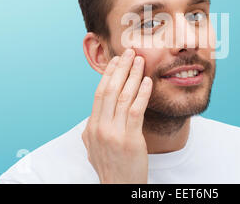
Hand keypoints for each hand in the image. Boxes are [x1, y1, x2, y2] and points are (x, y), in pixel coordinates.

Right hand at [82, 48, 152, 183]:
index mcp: (91, 127)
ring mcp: (114, 134)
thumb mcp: (95, 146)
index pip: (100, 93)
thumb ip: (95, 127)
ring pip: (123, 97)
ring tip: (140, 60)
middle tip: (129, 52)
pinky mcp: (130, 140)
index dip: (108, 74)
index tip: (116, 60)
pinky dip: (142, 93)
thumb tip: (97, 111)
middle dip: (120, 68)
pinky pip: (136, 111)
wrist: (119, 187)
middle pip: (110, 90)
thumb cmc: (111, 166)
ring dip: (133, 75)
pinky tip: (147, 81)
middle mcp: (100, 128)